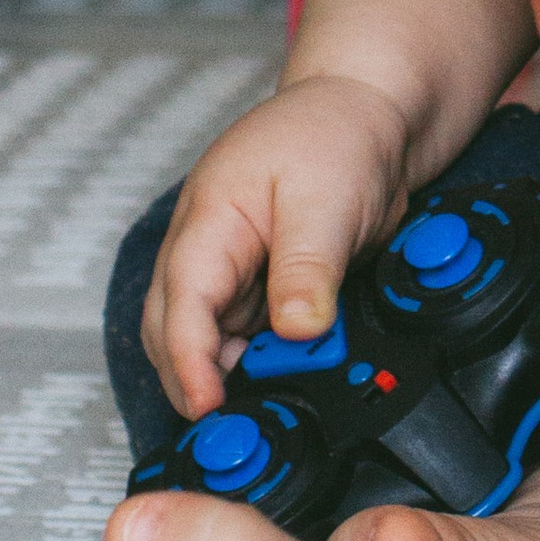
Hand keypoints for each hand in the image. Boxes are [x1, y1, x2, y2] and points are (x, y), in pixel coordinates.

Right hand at [140, 73, 413, 420]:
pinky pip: (240, 334)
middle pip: (172, 328)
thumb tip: (297, 328)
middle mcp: (205, 246)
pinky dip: (251, 362)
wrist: (367, 114)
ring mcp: (227, 266)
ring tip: (260, 406)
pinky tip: (278, 379)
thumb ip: (307, 268)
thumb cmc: (336, 134)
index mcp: (209, 219)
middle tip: (230, 426)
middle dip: (191, 379)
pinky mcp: (255, 283)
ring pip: (203, 337)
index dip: (188, 361)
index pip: (181, 302)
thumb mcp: (327, 200)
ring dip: (221, 374)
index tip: (207, 406)